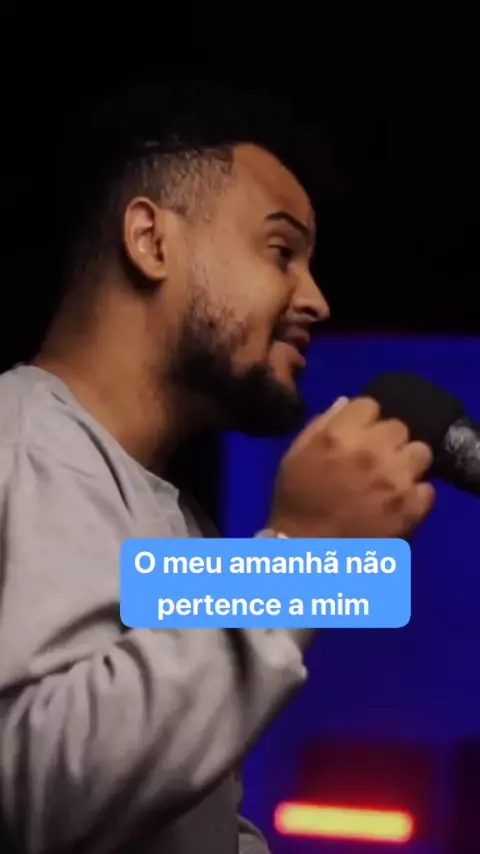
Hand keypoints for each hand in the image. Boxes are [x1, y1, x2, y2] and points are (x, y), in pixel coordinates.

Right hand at [270, 397, 434, 537]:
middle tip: (376, 459)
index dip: (364, 420)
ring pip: (420, 452)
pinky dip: (415, 496)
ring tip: (392, 479)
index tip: (359, 435)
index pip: (369, 405)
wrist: (306, 555)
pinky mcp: (410, 508)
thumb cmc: (294, 504)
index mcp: (337, 437)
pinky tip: (397, 504)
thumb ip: (319, 426)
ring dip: (407, 463)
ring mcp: (393, 480)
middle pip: (398, 427)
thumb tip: (346, 403)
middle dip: (387, 441)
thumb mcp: (294, 457)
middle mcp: (369, 452)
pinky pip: (427, 489)